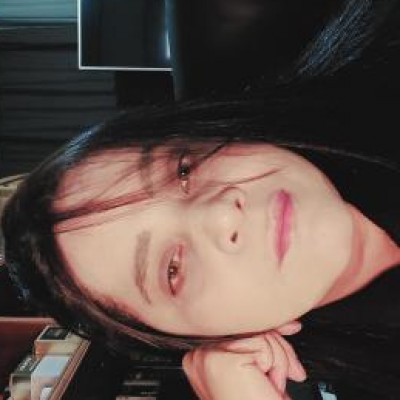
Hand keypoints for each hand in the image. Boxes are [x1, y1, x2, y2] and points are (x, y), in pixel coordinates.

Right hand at [182, 321, 305, 399]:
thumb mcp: (261, 366)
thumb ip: (268, 340)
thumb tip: (290, 324)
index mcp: (204, 356)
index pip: (239, 326)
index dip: (267, 332)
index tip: (289, 329)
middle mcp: (200, 354)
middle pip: (248, 325)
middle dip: (277, 349)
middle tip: (277, 378)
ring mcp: (206, 355)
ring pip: (258, 333)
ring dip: (278, 362)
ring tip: (269, 385)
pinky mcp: (220, 359)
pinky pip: (262, 345)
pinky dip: (276, 366)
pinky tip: (266, 384)